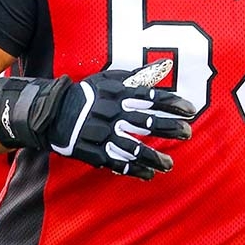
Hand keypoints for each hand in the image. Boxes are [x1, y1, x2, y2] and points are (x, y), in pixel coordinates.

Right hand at [0, 59, 195, 179]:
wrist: (53, 113)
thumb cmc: (86, 93)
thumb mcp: (109, 78)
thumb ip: (136, 77)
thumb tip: (162, 69)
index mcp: (119, 94)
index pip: (152, 97)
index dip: (173, 104)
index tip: (190, 110)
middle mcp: (114, 114)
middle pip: (148, 122)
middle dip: (170, 129)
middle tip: (187, 134)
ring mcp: (104, 135)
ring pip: (134, 147)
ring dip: (154, 157)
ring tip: (170, 165)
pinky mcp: (95, 152)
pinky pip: (118, 163)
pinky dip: (134, 171)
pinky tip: (149, 175)